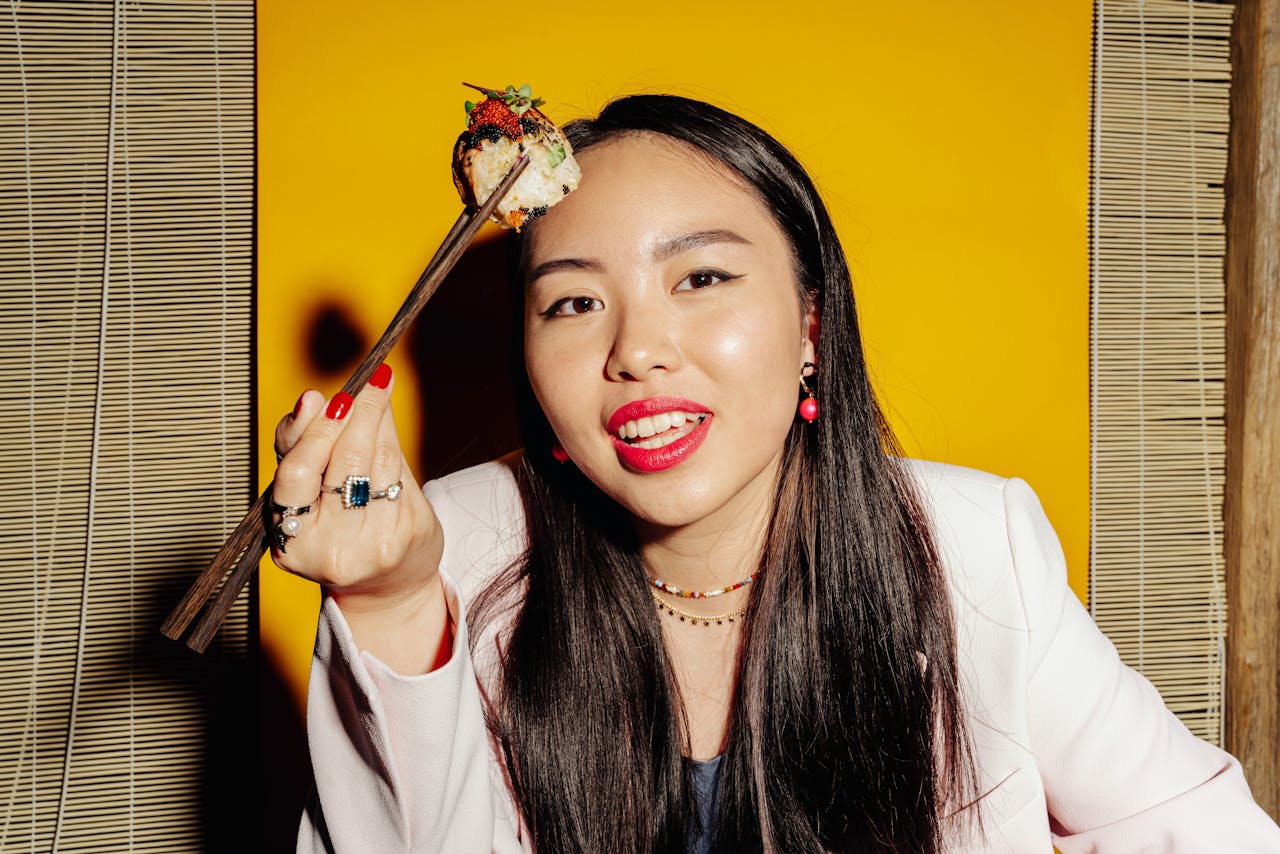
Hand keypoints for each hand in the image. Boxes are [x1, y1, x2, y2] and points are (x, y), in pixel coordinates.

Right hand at [270, 365, 448, 672]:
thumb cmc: (342, 524)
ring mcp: (365, 550)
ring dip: (376, 420)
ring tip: (379, 387)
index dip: (313, 432)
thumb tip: (313, 398)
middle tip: (368, 380)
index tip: (328, 397)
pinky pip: (398, 478)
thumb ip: (306, 445)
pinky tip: (388, 426)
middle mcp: (324, 550)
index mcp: (288, 538)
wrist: (388, 584)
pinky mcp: (400, 542)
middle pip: (340, 464)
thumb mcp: (311, 490)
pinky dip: (393, 445)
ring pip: (374, 465)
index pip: (295, 476)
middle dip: (355, 415)